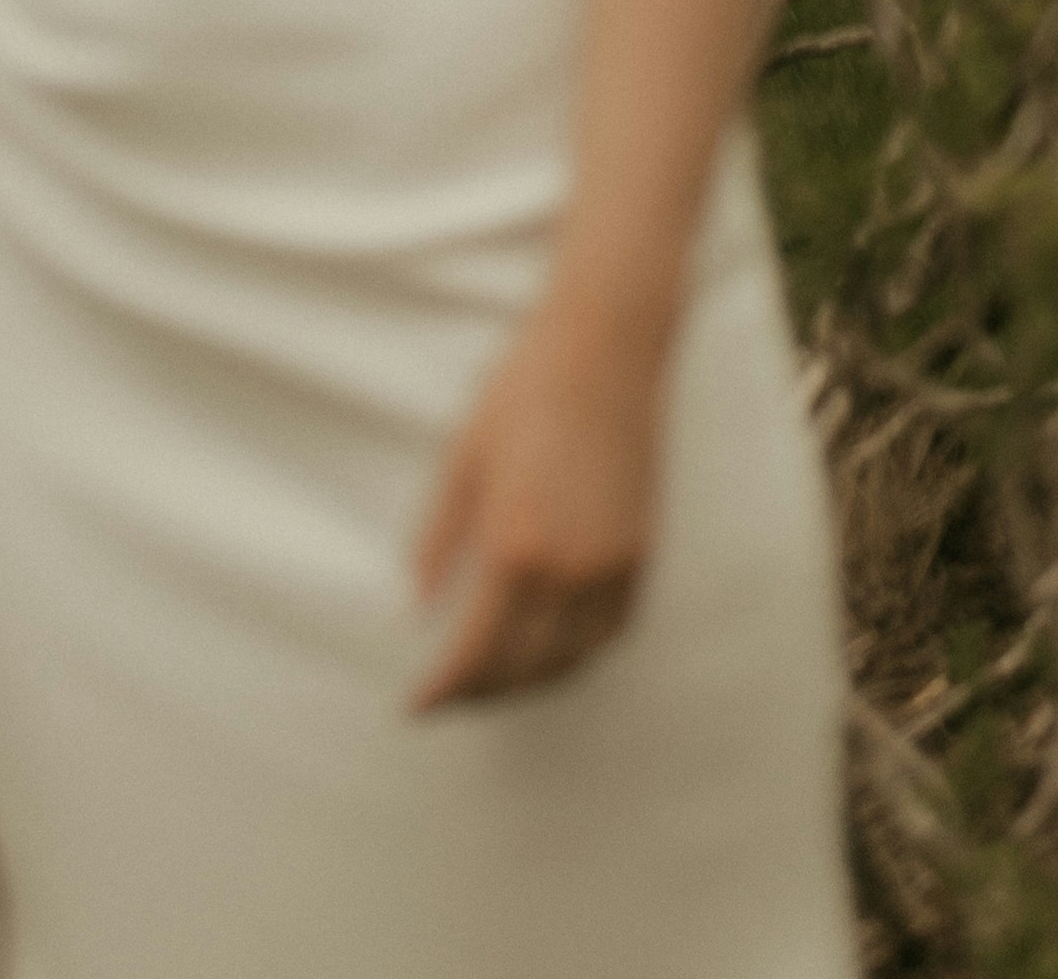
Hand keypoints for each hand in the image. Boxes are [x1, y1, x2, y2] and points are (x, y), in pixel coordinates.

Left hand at [410, 294, 663, 711]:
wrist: (603, 350)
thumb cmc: (521, 392)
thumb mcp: (461, 459)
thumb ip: (438, 540)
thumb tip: (417, 605)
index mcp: (515, 547)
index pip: (475, 652)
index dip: (445, 690)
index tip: (416, 707)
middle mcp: (568, 571)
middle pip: (524, 669)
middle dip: (482, 695)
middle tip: (449, 700)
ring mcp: (611, 567)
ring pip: (572, 661)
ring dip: (530, 682)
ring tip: (493, 683)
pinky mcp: (640, 555)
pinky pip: (608, 632)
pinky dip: (577, 655)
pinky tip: (551, 649)